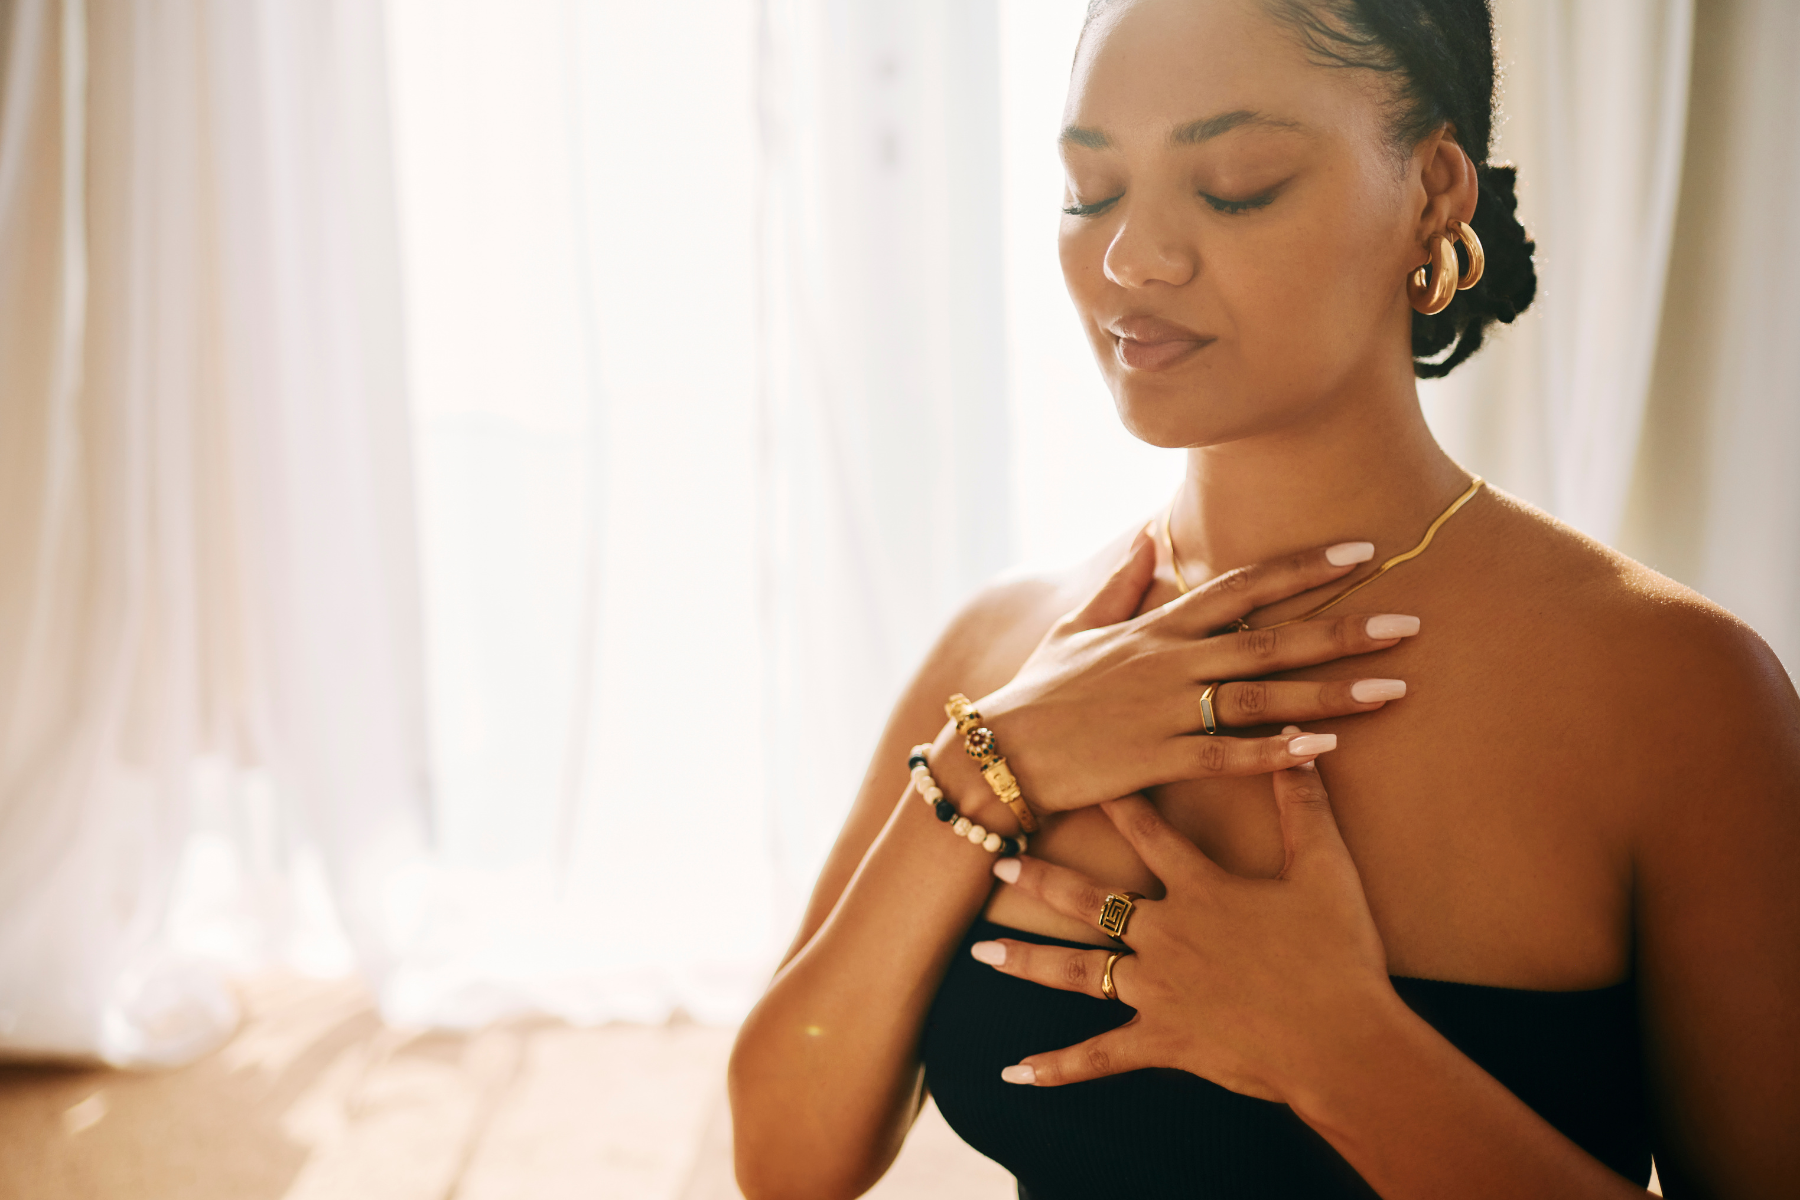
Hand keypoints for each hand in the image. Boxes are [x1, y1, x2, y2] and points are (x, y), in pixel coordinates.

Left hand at [973, 748, 1403, 1105]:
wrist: (1345, 1042)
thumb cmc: (1339, 954)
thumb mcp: (1326, 869)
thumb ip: (1304, 804)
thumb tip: (1297, 741)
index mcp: (1201, 889)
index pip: (1147, 832)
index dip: (1112, 802)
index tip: (1075, 777)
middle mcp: (1167, 934)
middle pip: (1089, 900)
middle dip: (1041, 879)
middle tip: (998, 864)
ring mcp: (1158, 990)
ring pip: (1077, 971)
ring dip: (1026, 961)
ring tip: (981, 951)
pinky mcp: (1162, 1041)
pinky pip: (1099, 1057)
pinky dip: (1057, 1068)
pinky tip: (1016, 1072)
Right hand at [976, 528, 1419, 811]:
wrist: (997, 752)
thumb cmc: (1040, 692)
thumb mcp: (1076, 627)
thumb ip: (1120, 583)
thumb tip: (1149, 535)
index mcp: (1158, 626)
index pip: (1243, 585)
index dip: (1304, 567)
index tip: (1362, 551)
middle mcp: (1170, 661)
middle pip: (1271, 638)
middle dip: (1342, 628)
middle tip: (1410, 623)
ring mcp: (1165, 710)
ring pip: (1263, 696)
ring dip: (1330, 691)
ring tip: (1393, 688)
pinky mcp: (1156, 760)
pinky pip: (1228, 755)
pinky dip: (1277, 753)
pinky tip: (1325, 749)